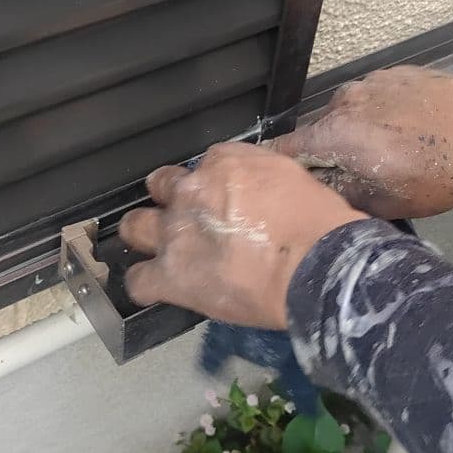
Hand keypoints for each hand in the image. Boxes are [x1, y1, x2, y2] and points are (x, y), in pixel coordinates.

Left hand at [119, 143, 366, 328]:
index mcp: (224, 164)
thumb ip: (261, 179)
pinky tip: (158, 288)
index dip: (212, 185)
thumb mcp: (291, 177)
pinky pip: (139, 280)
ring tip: (158, 250)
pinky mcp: (170, 276)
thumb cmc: (316, 224)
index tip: (223, 200)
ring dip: (144, 235)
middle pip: (161, 185)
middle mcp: (191, 192)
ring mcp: (175, 235)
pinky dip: (146, 284)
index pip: (205, 164)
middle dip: (169, 199)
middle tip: (186, 219)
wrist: (314, 265)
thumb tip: (256, 193)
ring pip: (135, 227)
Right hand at [271, 66, 452, 218]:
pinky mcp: (394, 74)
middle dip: (327, 155)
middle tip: (352, 178)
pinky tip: (407, 132)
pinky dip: (380, 116)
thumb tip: (316, 192)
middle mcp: (342, 101)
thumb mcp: (385, 201)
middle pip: (317, 132)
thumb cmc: (437, 171)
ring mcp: (369, 83)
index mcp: (333, 133)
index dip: (277, 166)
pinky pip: (373, 99)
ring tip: (387, 155)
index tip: (279, 181)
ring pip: (347, 115)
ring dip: (356, 134)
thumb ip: (340, 194)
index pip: (283, 149)